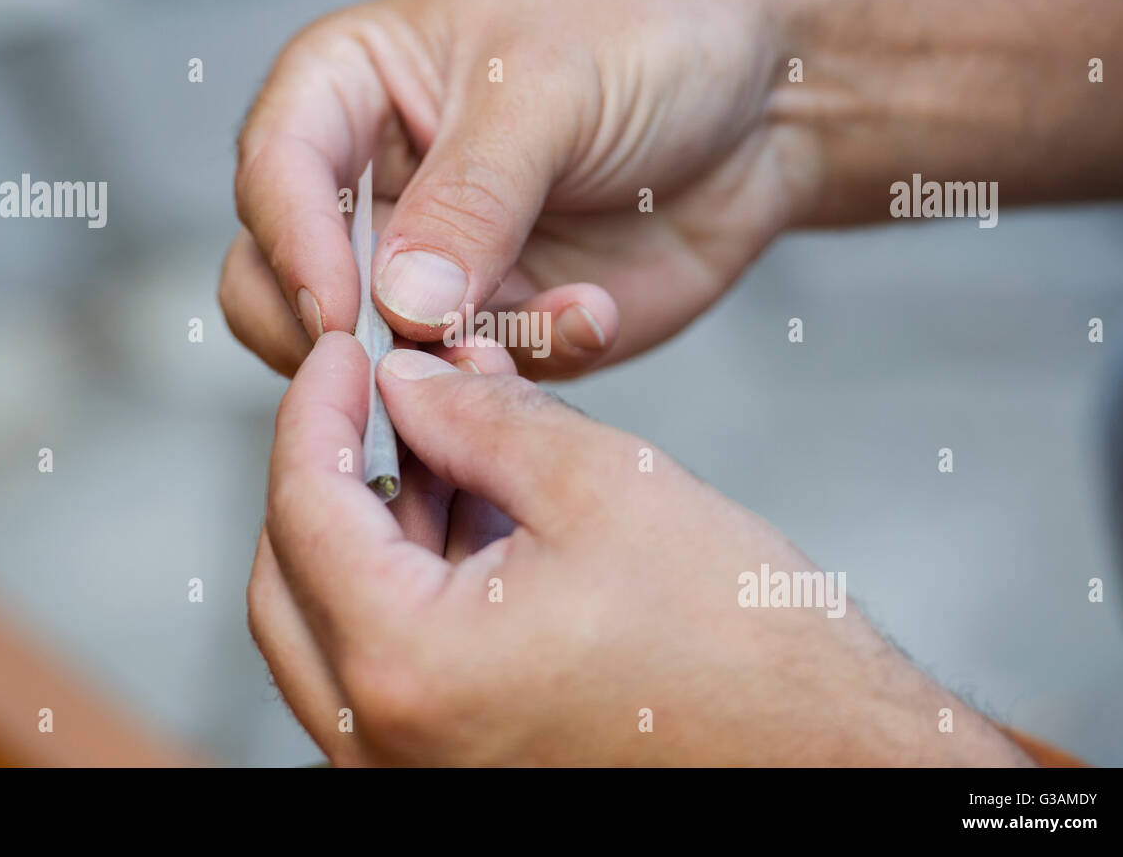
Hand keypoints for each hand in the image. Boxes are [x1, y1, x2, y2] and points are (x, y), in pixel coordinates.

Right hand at [223, 0, 818, 378]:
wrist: (762, 108)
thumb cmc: (651, 39)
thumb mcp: (552, 88)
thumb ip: (471, 197)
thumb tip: (399, 302)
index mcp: (353, 86)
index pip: (273, 168)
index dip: (293, 242)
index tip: (343, 308)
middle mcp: (373, 182)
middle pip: (277, 281)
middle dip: (338, 333)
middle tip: (411, 354)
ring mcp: (427, 263)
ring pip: (363, 353)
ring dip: (438, 366)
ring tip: (525, 331)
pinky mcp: (490, 323)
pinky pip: (465, 379)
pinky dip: (521, 367)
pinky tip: (588, 316)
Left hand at [247, 333, 1030, 764]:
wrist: (830, 755)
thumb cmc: (741, 643)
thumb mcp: (603, 486)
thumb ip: (477, 419)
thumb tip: (403, 382)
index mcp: (408, 669)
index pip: (301, 510)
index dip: (314, 408)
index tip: (343, 350)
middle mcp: (389, 744)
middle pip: (293, 576)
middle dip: (329, 469)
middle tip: (382, 395)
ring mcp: (416, 772)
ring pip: (337, 624)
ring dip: (376, 522)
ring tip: (450, 438)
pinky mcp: (459, 773)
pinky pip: (392, 666)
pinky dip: (412, 582)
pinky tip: (474, 510)